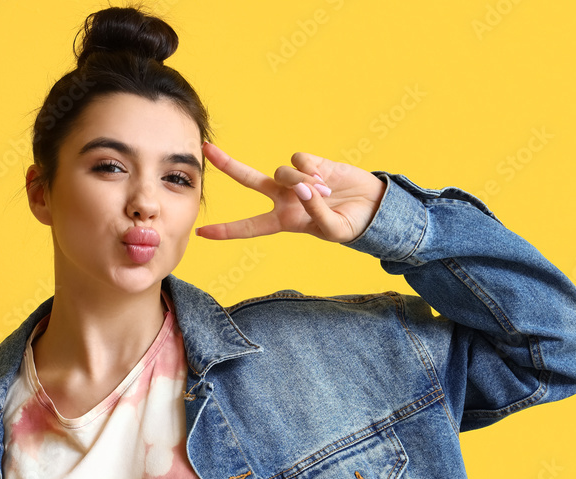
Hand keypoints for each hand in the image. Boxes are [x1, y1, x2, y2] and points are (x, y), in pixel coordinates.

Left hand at [196, 142, 386, 243]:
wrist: (374, 206)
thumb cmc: (352, 224)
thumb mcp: (334, 230)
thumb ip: (316, 214)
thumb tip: (303, 190)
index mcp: (283, 221)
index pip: (249, 227)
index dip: (226, 231)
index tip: (201, 233)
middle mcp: (283, 198)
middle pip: (248, 179)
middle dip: (227, 165)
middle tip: (206, 149)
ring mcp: (296, 178)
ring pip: (281, 171)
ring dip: (300, 182)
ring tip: (323, 194)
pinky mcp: (311, 163)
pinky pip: (298, 160)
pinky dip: (310, 170)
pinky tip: (326, 180)